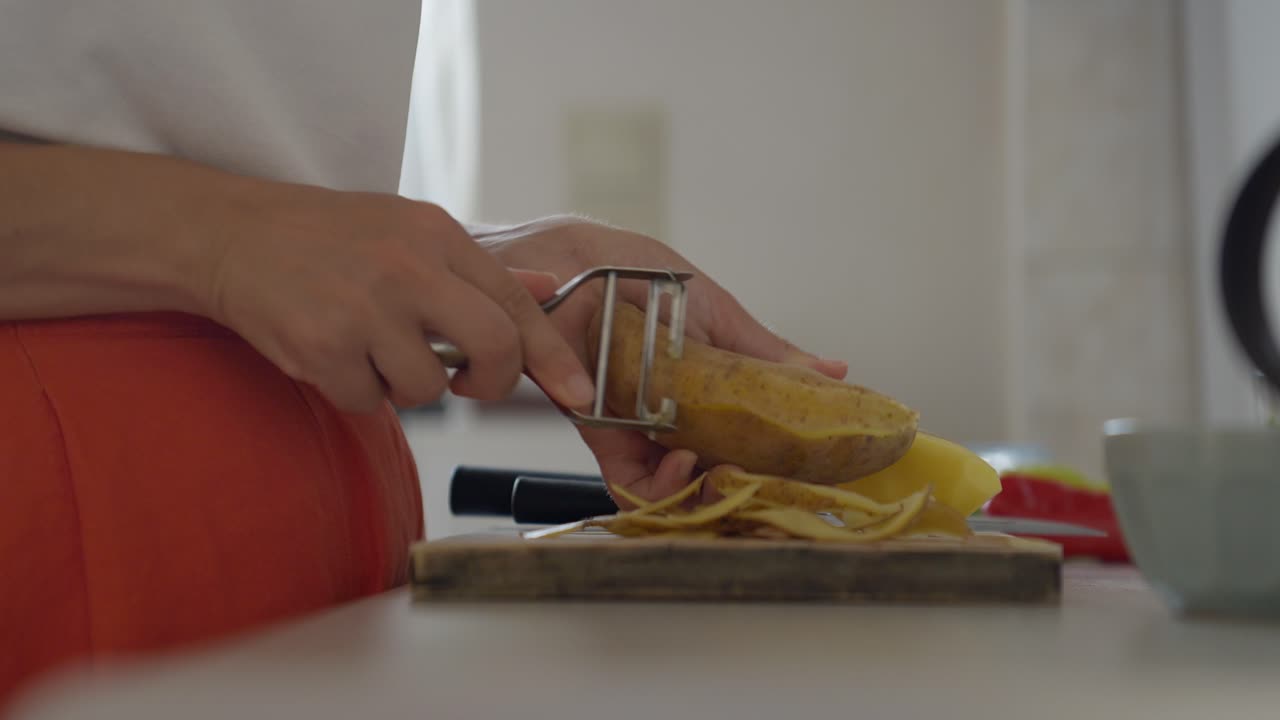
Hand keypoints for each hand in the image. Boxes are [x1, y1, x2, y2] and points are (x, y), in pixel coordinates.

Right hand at [202, 186, 595, 413]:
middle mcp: (407, 267)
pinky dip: (357, 392)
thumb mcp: (410, 230)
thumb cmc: (329, 235)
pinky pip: (369, 404)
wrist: (230, 233)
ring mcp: (364, 308)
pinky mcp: (322, 347)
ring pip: (428, 389)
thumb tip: (547, 285)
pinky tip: (333, 354)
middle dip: (491, 384)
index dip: (554, 356)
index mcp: (437, 235)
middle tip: (468, 386)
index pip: (517, 302)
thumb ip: (480, 268)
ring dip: (406, 386)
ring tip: (371, 348)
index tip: (581, 395)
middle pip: (494, 348)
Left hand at [477, 216, 847, 505]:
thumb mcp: (719, 313)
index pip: (753, 441)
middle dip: (747, 489)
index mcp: (713, 389)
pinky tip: (682, 467)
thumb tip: (837, 374)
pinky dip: (660, 490)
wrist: (568, 263)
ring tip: (725, 475)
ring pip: (680, 490)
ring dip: (707, 495)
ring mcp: (644, 429)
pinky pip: (632, 483)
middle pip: (720, 474)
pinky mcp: (604, 434)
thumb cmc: (637, 274)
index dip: (780, 463)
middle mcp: (680, 416)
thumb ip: (768, 353)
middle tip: (765, 481)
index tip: (808, 470)